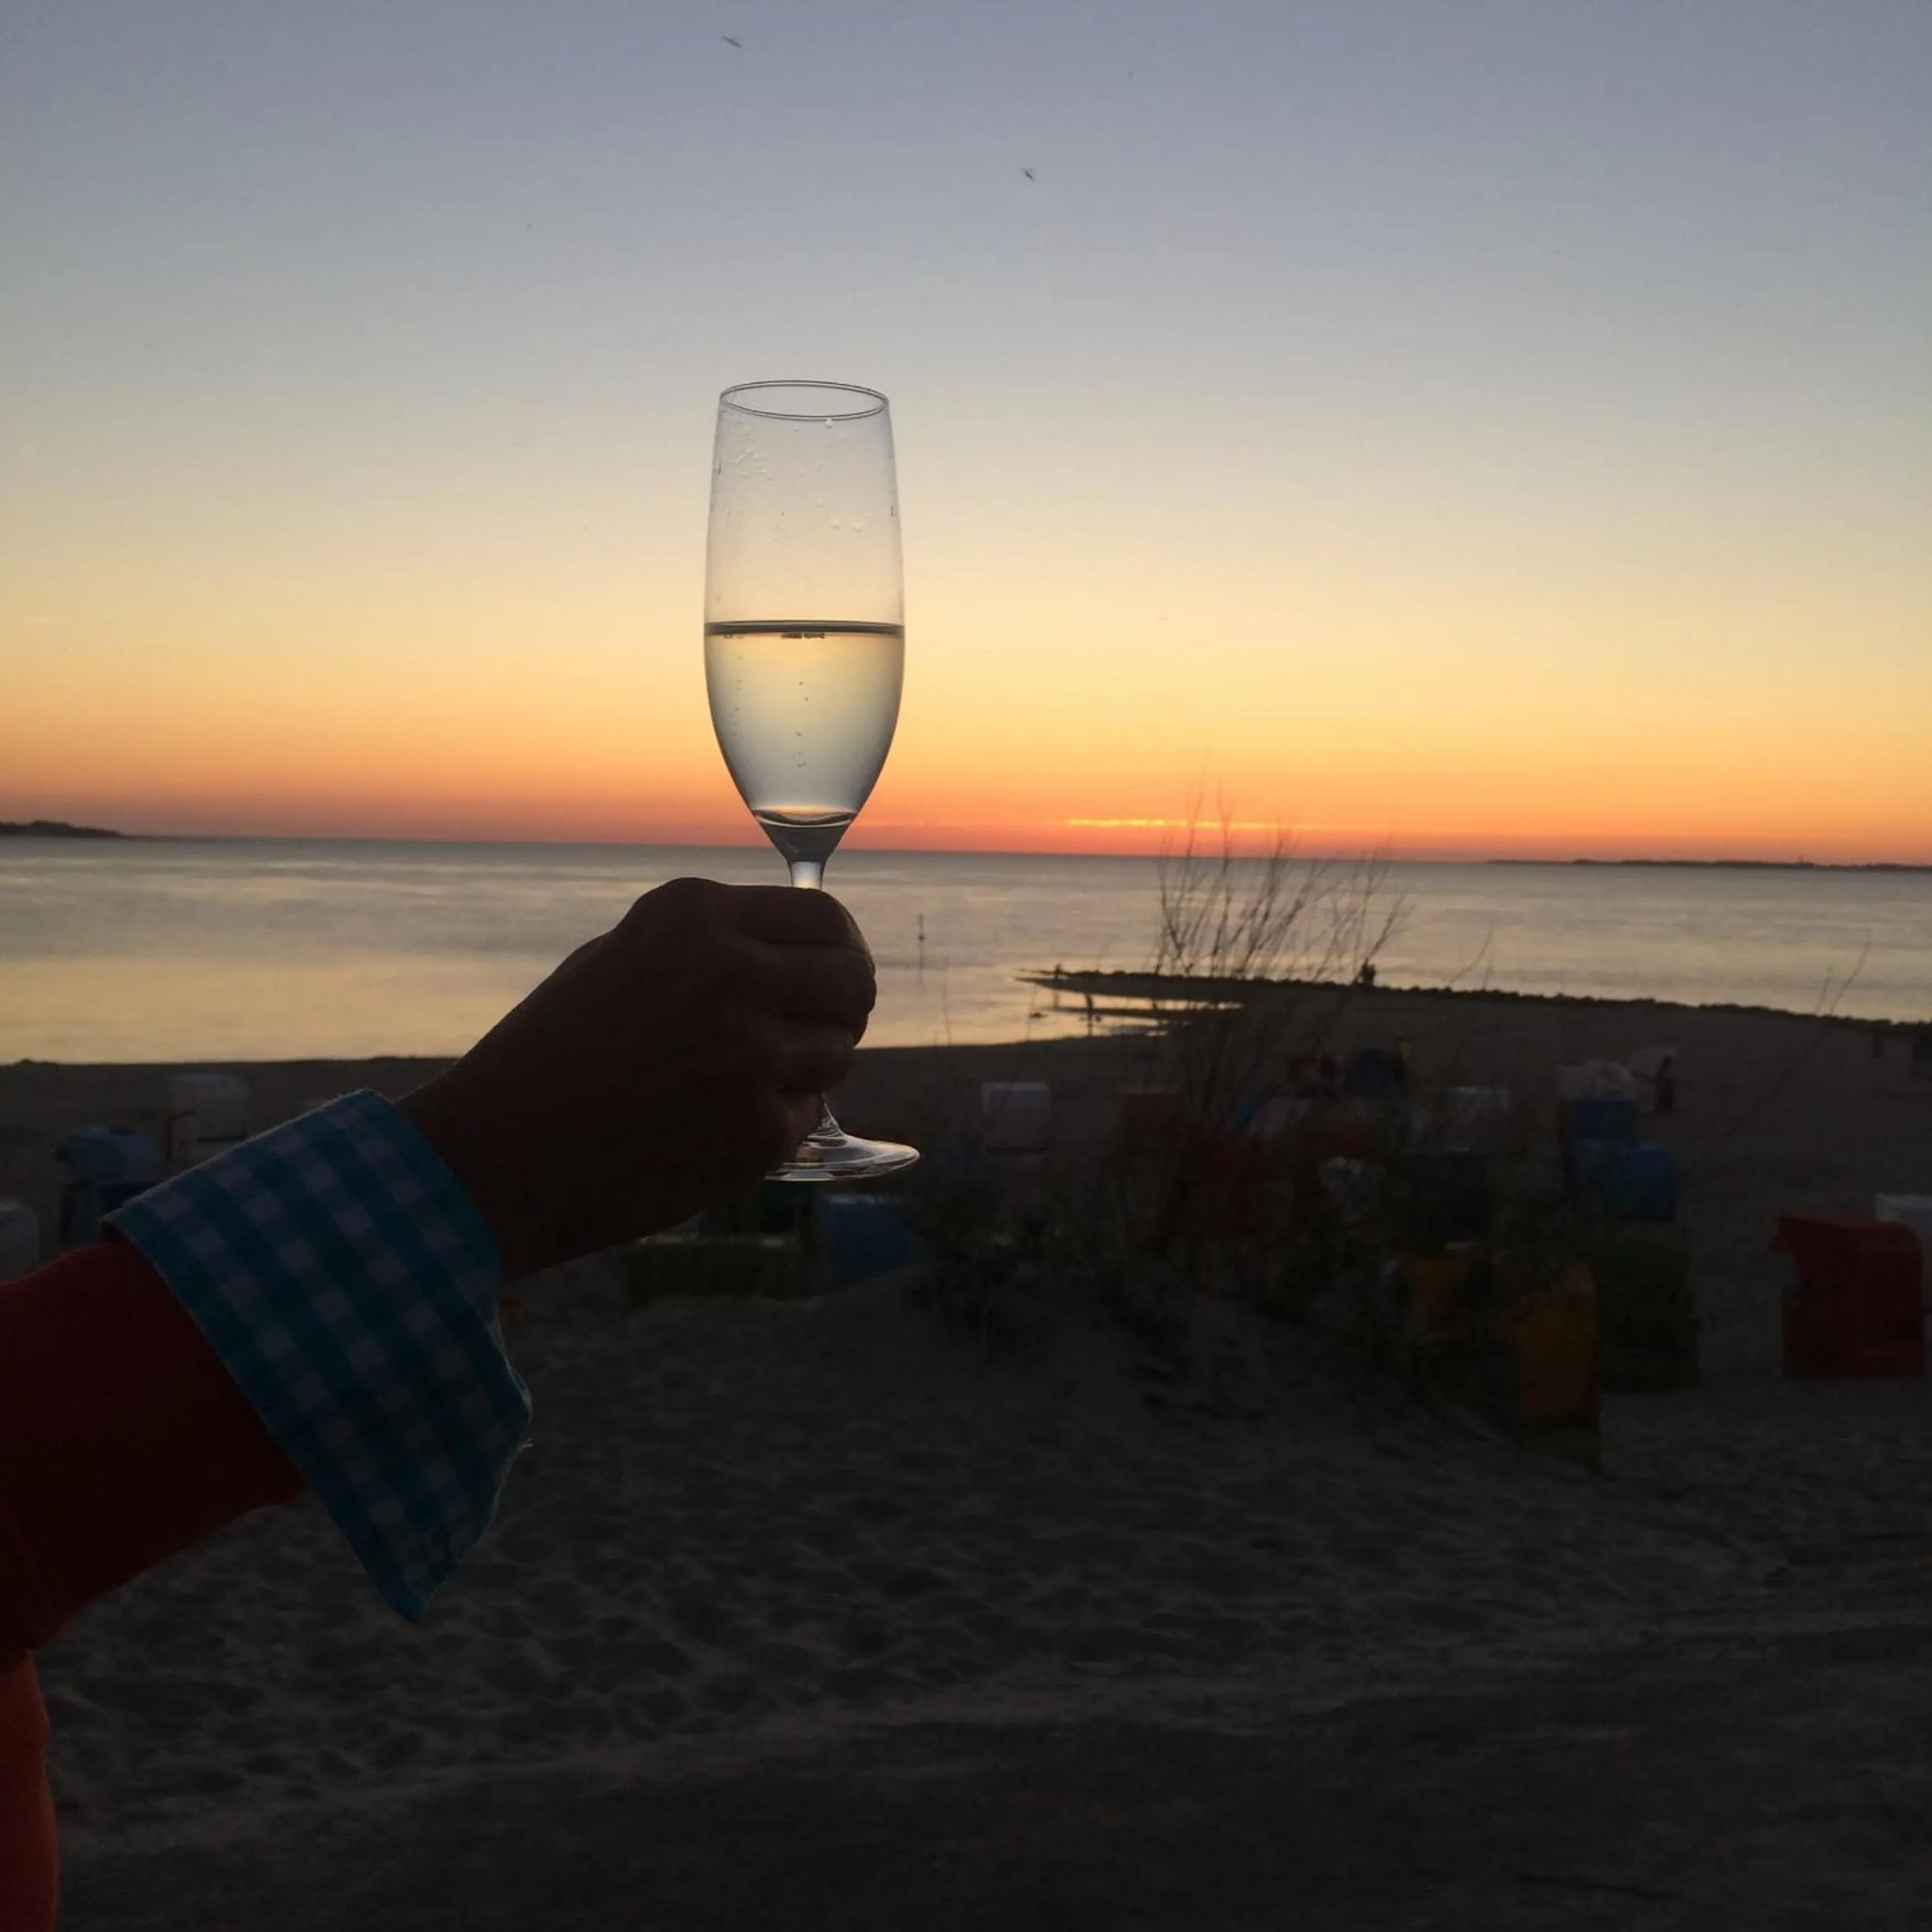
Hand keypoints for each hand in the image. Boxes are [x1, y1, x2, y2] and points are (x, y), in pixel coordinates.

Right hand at [398, 878, 874, 1278]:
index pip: (825, 918)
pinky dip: (772, 1126)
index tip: (837, 975)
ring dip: (805, 1071)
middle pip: (852, 979)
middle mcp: (732, 971)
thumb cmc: (551, 1058)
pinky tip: (707, 1131)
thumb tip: (798, 959)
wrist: (498, 1156)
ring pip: (837, 1052)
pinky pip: (806, 1117)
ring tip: (731, 1088)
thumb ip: (709, 947)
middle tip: (817, 1033)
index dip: (840, 951)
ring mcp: (751, 1053)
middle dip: (844, 1009)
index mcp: (694, 916)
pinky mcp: (757, 1129)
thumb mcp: (621, 960)